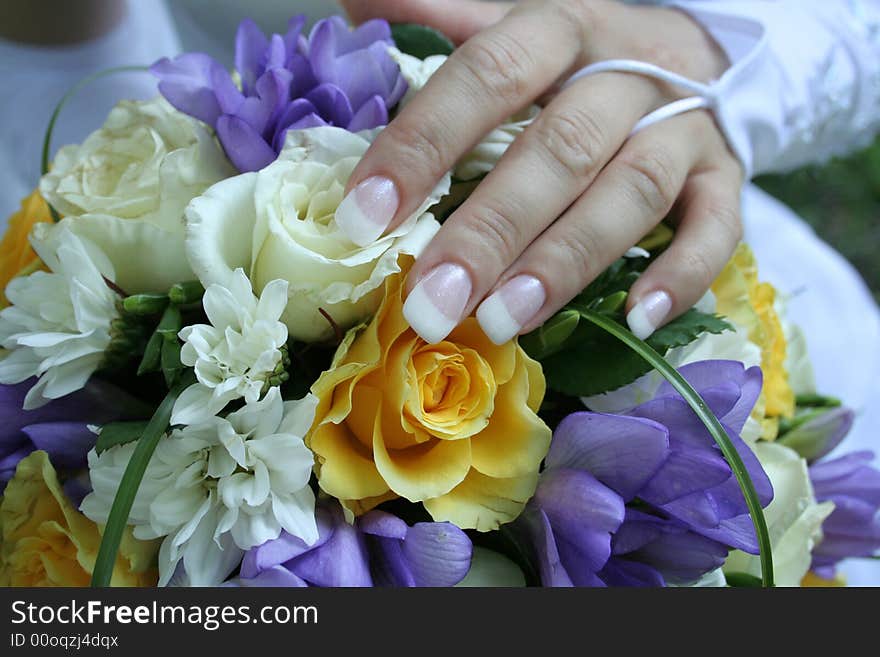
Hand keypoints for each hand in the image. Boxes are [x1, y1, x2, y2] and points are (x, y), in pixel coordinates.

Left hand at [338, 0, 741, 343]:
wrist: (697, 55)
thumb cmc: (582, 57)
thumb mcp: (516, 26)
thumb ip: (441, 19)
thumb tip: (351, 2)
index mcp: (559, 31)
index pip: (487, 76)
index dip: (423, 144)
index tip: (364, 216)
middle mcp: (625, 74)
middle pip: (559, 149)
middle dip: (490, 230)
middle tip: (431, 300)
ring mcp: (684, 128)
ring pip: (630, 193)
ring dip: (566, 261)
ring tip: (503, 321)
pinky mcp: (726, 178)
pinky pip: (715, 228)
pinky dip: (679, 276)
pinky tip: (635, 321)